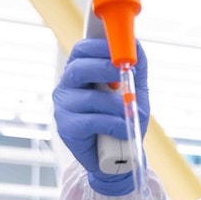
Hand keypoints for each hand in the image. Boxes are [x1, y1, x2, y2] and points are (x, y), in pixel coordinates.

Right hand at [52, 38, 150, 195]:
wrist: (120, 156)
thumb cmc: (123, 118)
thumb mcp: (135, 91)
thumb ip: (137, 68)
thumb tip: (136, 44)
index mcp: (80, 72)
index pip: (81, 50)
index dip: (98, 46)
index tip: (119, 47)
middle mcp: (67, 86)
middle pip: (79, 68)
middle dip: (104, 68)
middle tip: (123, 74)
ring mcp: (64, 107)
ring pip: (90, 97)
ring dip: (116, 104)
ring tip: (130, 112)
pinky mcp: (67, 128)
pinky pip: (92, 121)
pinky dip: (114, 124)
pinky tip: (124, 129)